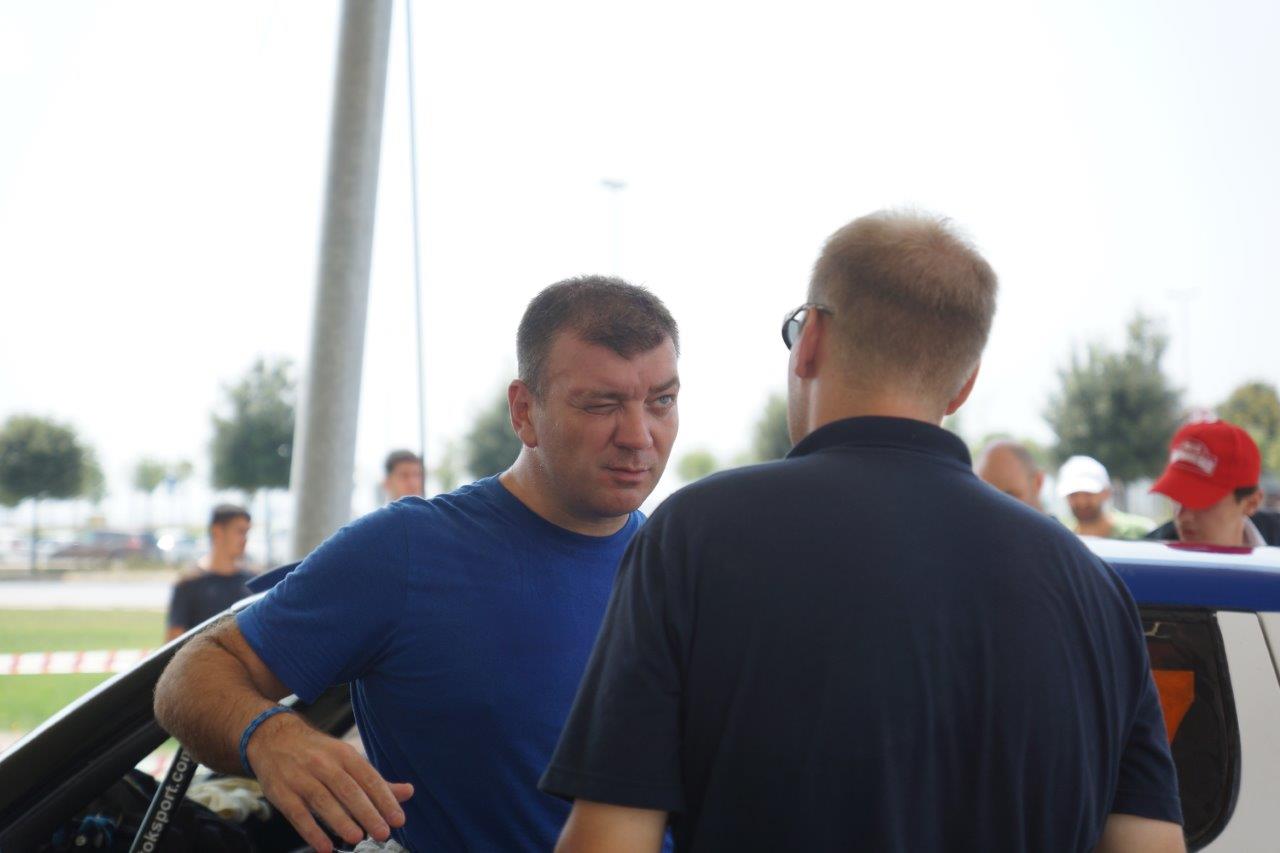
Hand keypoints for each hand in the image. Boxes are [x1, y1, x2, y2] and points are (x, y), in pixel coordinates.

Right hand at [246, 711, 413, 852]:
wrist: (272, 738)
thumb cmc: (318, 753)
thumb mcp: (346, 758)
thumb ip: (375, 780)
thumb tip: (408, 792)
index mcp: (344, 754)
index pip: (369, 778)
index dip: (384, 799)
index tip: (399, 819)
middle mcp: (323, 764)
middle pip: (348, 790)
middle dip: (367, 812)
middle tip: (384, 833)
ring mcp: (301, 778)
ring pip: (323, 801)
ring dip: (341, 821)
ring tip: (357, 838)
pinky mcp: (281, 793)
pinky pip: (297, 814)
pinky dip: (312, 832)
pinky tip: (325, 847)